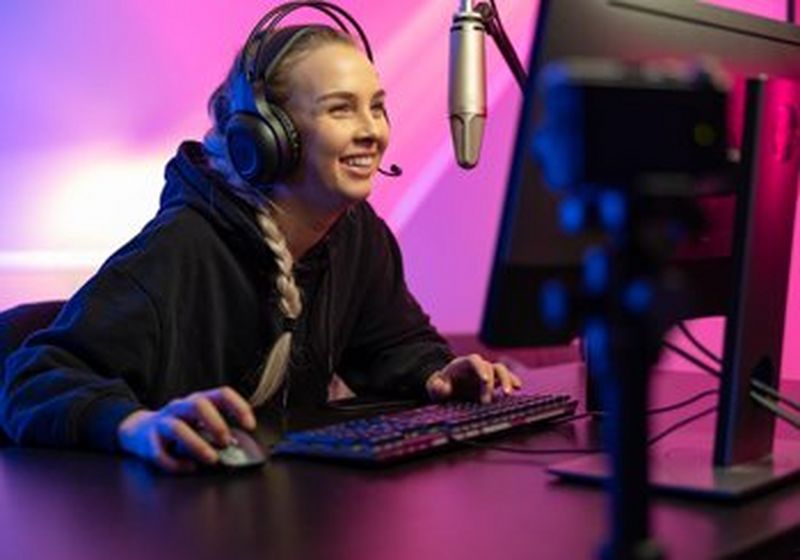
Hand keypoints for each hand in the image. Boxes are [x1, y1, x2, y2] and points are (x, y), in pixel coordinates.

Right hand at [117, 386, 256, 472]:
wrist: (140, 430)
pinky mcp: (148, 441)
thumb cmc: (180, 427)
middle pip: (198, 405)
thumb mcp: (199, 423)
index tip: (250, 425)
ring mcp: (163, 422)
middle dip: (215, 423)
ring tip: (211, 459)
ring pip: (177, 428)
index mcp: (199, 401)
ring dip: (196, 445)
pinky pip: (159, 452)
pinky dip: (175, 463)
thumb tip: (237, 447)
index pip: (222, 394)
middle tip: (226, 442)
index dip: (238, 407)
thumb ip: (217, 431)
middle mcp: (180, 407)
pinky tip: (189, 468)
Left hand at [425, 354, 521, 403]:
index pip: (474, 360)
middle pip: (489, 366)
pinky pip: (506, 377)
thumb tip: (443, 387)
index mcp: (463, 364)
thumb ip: (436, 387)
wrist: (449, 389)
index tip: (485, 381)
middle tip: (487, 402)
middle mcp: (478, 366)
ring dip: (506, 380)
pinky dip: (512, 381)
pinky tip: (518, 388)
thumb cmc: (441, 387)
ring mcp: (487, 372)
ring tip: (508, 394)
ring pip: (501, 370)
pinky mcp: (494, 381)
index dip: (481, 368)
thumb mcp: (435, 388)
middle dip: (491, 383)